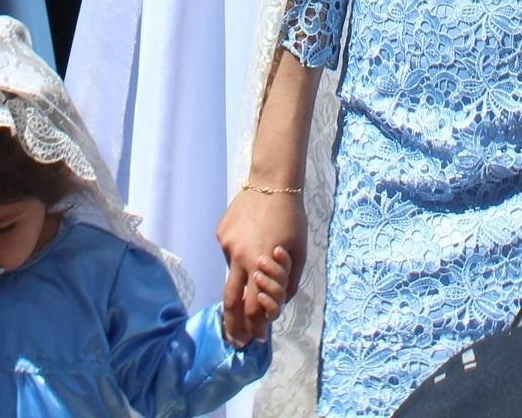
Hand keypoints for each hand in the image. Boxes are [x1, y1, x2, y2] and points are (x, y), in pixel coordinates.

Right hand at [217, 187, 307, 350]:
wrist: (272, 182)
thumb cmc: (291, 218)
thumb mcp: (299, 252)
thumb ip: (288, 282)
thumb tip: (276, 305)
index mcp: (260, 264)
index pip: (253, 308)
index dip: (255, 327)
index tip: (256, 339)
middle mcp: (239, 258)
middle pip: (231, 302)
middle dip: (233, 325)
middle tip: (235, 340)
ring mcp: (227, 245)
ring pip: (231, 274)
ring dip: (237, 287)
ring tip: (243, 290)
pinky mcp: (221, 233)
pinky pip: (230, 252)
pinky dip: (240, 253)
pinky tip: (251, 235)